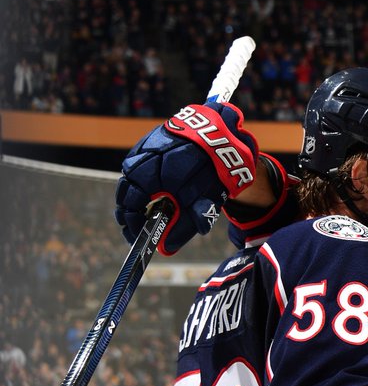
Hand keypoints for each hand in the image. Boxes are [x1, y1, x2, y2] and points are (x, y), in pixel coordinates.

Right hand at [115, 102, 258, 254]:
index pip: (128, 206)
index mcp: (147, 177)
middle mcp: (139, 161)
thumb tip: (165, 249)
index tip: (136, 238)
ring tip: (148, 212)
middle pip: (126, 193)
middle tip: (140, 228)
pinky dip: (144, 181)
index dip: (131, 225)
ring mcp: (143, 149)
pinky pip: (140, 165)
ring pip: (132, 179)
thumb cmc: (212, 172)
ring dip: (137, 198)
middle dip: (132, 213)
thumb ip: (181, 227)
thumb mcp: (201, 205)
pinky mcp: (150, 141)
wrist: (223, 136)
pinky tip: (155, 190)